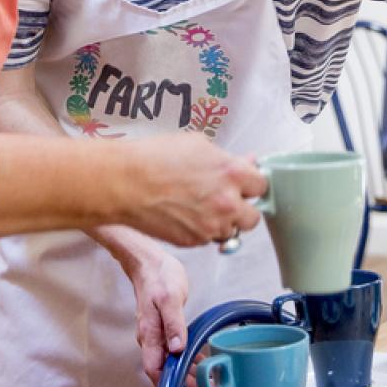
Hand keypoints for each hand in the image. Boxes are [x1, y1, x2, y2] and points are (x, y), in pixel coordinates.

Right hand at [108, 237, 190, 386]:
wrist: (149, 262)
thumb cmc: (158, 277)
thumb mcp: (170, 298)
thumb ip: (174, 324)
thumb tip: (178, 348)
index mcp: (149, 333)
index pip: (154, 368)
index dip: (167, 383)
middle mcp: (150, 337)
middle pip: (162, 369)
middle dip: (180, 381)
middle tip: (202, 386)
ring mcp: (155, 333)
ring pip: (168, 360)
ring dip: (184, 371)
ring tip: (204, 377)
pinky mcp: (162, 328)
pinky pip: (171, 349)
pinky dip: (184, 357)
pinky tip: (198, 359)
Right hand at [112, 133, 264, 246]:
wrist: (123, 183)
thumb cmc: (155, 158)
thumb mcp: (197, 145)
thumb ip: (227, 159)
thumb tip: (246, 163)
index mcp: (233, 173)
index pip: (262, 185)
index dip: (251, 183)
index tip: (244, 183)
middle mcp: (228, 203)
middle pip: (253, 217)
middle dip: (242, 208)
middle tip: (226, 198)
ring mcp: (212, 226)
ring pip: (231, 231)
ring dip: (223, 222)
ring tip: (201, 207)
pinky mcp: (194, 241)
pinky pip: (208, 239)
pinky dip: (202, 230)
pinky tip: (185, 214)